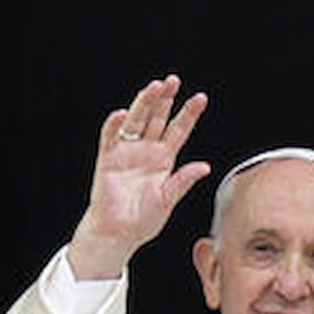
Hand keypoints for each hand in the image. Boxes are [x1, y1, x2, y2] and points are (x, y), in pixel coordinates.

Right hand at [68, 74, 209, 278]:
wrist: (119, 233)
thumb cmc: (144, 220)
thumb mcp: (168, 199)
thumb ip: (183, 181)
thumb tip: (205, 167)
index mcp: (164, 160)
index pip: (179, 130)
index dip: (189, 114)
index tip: (201, 97)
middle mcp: (147, 151)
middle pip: (158, 118)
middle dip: (165, 99)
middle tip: (173, 81)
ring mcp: (127, 152)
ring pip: (136, 120)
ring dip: (144, 103)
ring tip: (154, 87)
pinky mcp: (108, 158)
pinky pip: (111, 136)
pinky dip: (115, 124)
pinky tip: (123, 113)